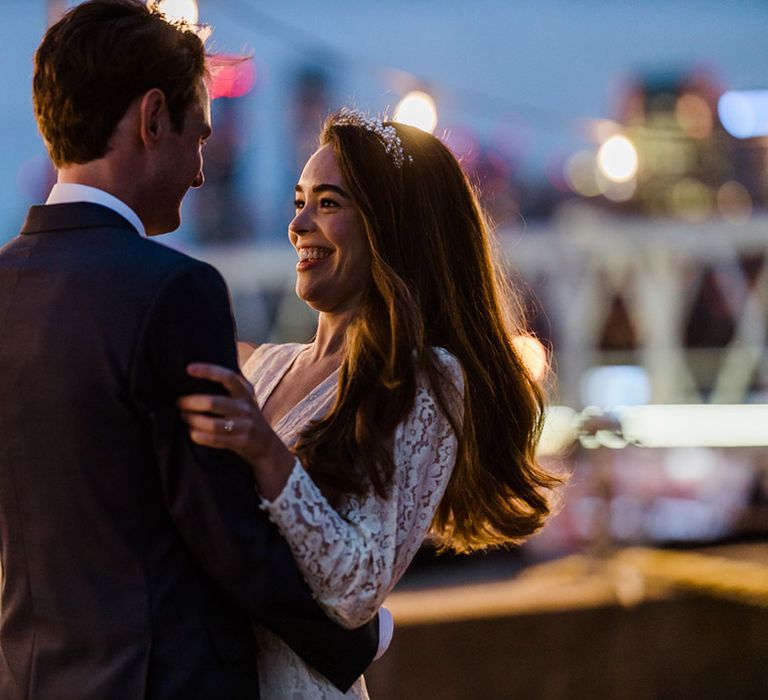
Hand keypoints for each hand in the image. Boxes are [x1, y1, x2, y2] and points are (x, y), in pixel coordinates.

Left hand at [178, 363, 295, 498]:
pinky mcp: (242, 442)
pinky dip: (200, 437)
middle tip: (179, 402)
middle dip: (191, 402)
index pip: (227, 377)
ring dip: (193, 420)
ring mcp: (245, 425)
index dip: (208, 371)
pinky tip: (192, 433)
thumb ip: (231, 383)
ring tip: (183, 417)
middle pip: (214, 403)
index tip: (188, 368)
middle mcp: (246, 407)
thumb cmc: (247, 417)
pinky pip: (216, 440)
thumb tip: (203, 365)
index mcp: (245, 392)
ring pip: (213, 424)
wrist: (267, 446)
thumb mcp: (245, 397)